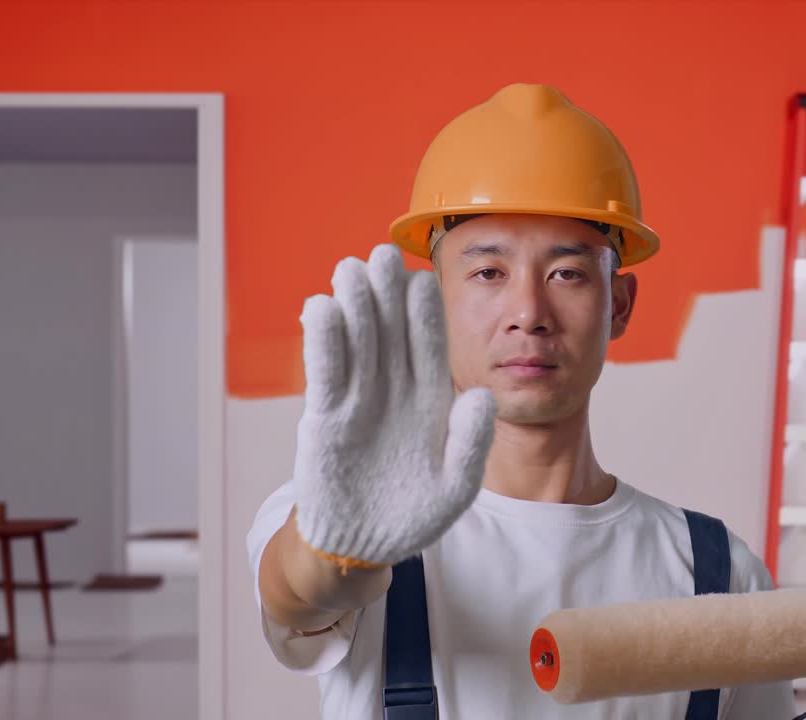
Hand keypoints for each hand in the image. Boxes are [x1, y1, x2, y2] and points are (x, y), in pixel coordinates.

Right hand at [292, 244, 496, 566]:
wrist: (362, 546)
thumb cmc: (414, 515)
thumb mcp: (456, 487)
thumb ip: (471, 444)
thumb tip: (484, 396)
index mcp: (429, 400)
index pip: (429, 347)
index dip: (425, 314)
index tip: (424, 280)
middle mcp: (393, 391)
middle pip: (390, 333)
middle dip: (386, 294)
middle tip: (383, 254)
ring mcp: (357, 401)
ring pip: (356, 343)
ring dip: (353, 306)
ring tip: (351, 269)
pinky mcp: (325, 417)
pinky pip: (324, 372)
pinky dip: (323, 342)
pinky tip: (321, 308)